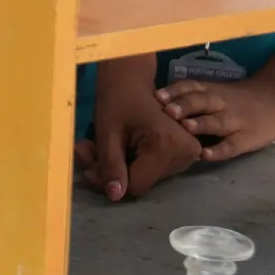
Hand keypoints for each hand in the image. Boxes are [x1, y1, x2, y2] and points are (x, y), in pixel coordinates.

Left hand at [75, 57, 200, 200]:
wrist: (132, 78)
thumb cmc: (118, 97)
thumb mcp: (108, 131)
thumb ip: (111, 165)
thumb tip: (115, 196)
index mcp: (168, 145)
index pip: (136, 185)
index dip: (108, 181)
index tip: (86, 166)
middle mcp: (186, 153)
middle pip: (140, 182)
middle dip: (110, 171)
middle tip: (86, 152)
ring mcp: (189, 155)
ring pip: (144, 177)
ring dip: (117, 167)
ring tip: (96, 147)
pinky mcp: (184, 154)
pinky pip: (151, 170)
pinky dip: (129, 162)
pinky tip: (115, 148)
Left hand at [158, 73, 274, 164]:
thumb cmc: (234, 99)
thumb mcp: (213, 91)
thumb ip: (188, 97)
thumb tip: (151, 106)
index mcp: (210, 91)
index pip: (190, 87)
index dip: (174, 91)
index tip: (156, 97)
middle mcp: (221, 103)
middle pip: (201, 101)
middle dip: (184, 106)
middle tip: (167, 111)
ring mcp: (235, 121)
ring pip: (216, 122)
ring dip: (201, 124)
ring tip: (185, 128)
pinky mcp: (248, 139)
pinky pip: (232, 145)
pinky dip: (219, 150)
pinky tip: (205, 155)